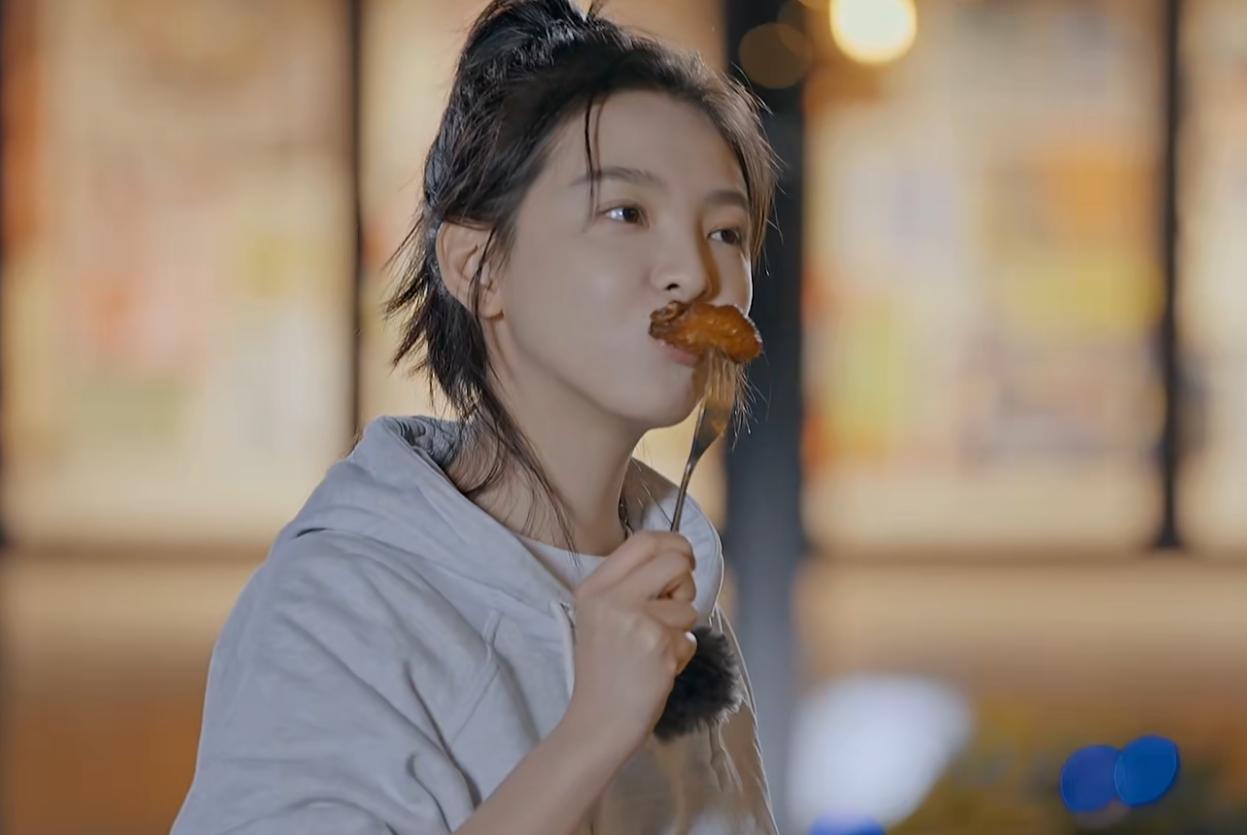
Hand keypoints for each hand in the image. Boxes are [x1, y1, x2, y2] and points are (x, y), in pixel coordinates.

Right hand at [561, 531, 697, 754]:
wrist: (598, 721)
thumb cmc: (605, 669)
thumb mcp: (600, 615)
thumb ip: (630, 585)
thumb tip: (677, 557)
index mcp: (594, 586)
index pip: (644, 541)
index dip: (674, 544)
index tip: (684, 558)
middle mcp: (611, 598)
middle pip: (675, 561)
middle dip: (685, 582)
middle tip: (674, 604)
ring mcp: (635, 621)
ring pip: (688, 604)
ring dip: (681, 627)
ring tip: (653, 648)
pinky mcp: (658, 645)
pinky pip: (690, 637)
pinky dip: (681, 654)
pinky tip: (657, 668)